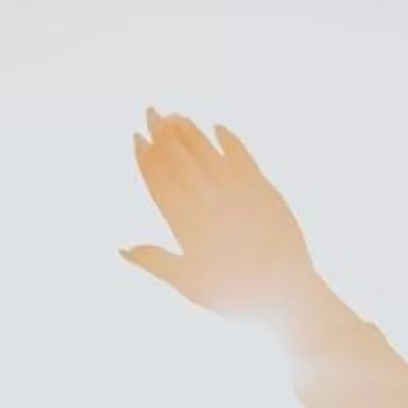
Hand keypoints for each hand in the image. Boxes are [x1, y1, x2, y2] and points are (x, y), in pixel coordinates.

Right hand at [122, 112, 320, 323]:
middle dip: (162, 132)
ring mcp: (237, 191)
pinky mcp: (262, 188)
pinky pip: (242, 155)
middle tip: (151, 111)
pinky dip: (228, 139)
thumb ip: (156, 262)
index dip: (146, 157)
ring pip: (207, 151)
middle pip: (180, 158)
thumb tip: (122, 248)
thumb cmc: (235, 296)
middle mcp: (209, 201)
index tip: (136, 137)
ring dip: (190, 131)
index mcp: (187, 223)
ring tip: (176, 116)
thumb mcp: (190, 284)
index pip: (160, 181)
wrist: (285, 294)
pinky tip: (218, 128)